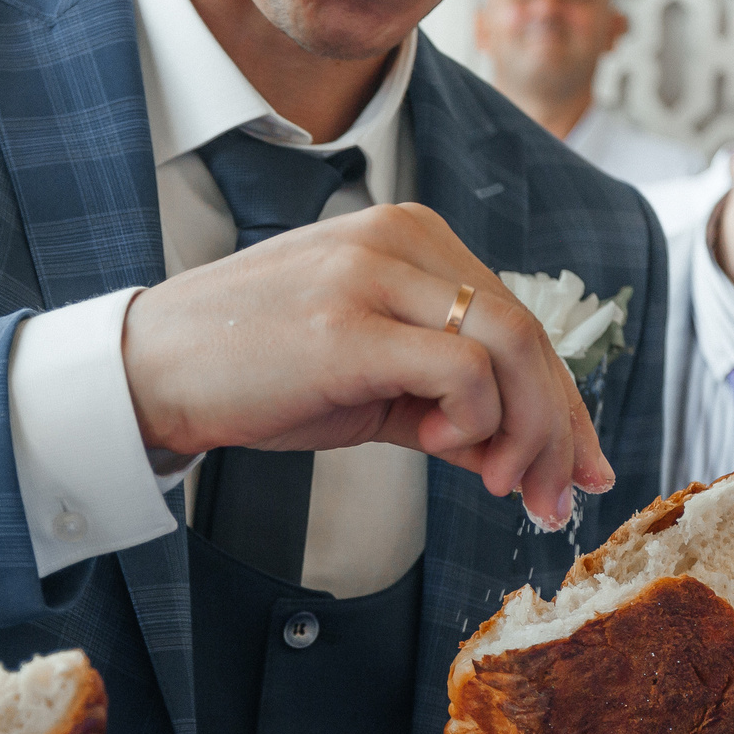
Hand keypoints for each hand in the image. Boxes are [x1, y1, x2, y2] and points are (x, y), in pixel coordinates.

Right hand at [121, 202, 614, 525]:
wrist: (153, 371)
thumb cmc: (255, 372)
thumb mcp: (369, 381)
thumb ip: (446, 401)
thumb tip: (520, 452)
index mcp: (409, 237)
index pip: (521, 316)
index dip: (563, 400)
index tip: (580, 467)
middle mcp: (399, 239)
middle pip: (530, 330)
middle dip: (558, 426)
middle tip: (553, 496)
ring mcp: (374, 275)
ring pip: (511, 343)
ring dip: (526, 429)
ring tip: (500, 481)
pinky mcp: (350, 325)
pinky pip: (462, 368)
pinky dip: (475, 419)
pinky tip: (442, 448)